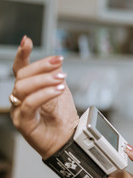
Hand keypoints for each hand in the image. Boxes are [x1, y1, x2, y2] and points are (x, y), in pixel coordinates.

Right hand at [10, 36, 78, 158]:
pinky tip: (58, 90)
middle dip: (41, 66)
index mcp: (28, 87)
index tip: (27, 41)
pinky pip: (28, 104)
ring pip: (22, 88)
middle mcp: (20, 97)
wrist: (69, 136)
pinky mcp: (23, 122)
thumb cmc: (62, 114)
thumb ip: (54, 75)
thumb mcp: (60, 88)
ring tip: (61, 79)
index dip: (21, 54)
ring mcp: (18, 110)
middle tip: (59, 63)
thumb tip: (56, 60)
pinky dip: (44, 94)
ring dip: (44, 80)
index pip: (20, 68)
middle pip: (22, 75)